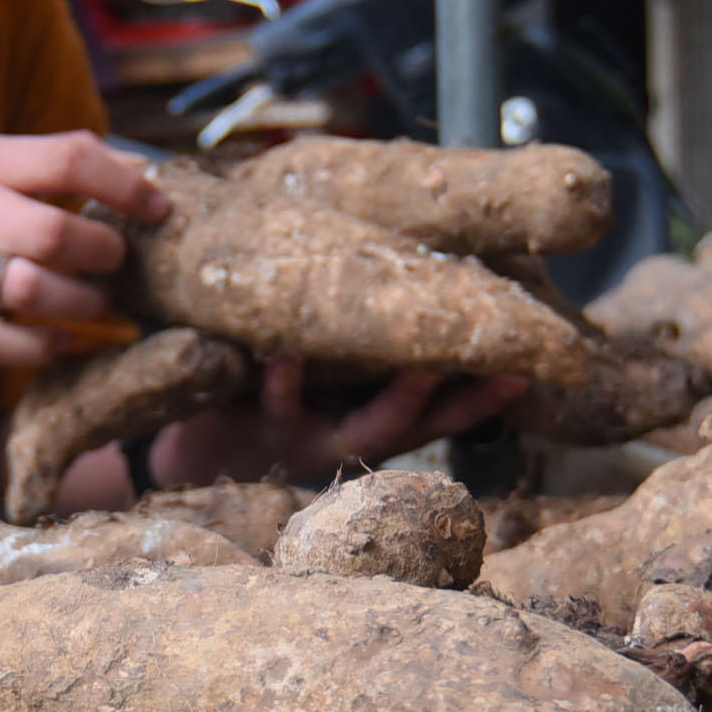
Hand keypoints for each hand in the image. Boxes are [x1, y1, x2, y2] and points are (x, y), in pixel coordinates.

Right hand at [0, 131, 168, 366]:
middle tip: (116, 261)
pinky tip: (60, 342)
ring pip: (31, 291)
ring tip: (96, 301)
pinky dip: (40, 349)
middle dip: (104, 253)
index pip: (69, 161)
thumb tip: (142, 169)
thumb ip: (52, 160)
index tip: (158, 209)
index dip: (126, 185)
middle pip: (56, 234)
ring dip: (81, 303)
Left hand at [155, 354, 528, 486]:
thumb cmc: (259, 391)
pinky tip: (287, 349)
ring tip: (420, 364)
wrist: (184, 443)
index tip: (528, 371)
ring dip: (395, 399)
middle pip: (419, 425)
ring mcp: (308, 440)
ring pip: (363, 427)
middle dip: (460, 401)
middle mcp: (350, 438)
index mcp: (370, 419)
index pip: (445, 412)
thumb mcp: (315, 370)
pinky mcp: (258, 432)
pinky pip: (277, 405)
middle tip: (496, 365)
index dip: (486, 396)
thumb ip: (354, 340)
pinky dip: (285, 378)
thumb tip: (407, 268)